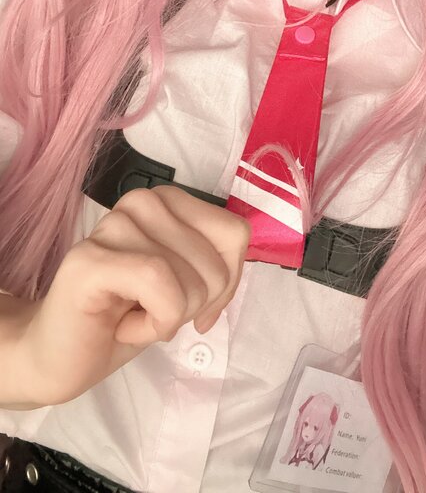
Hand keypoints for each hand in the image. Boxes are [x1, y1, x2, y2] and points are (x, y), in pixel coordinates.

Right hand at [19, 186, 249, 405]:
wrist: (60, 355)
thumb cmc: (127, 317)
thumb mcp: (188, 286)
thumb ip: (216, 263)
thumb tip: (236, 265)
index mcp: (168, 201)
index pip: (235, 234)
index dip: (228, 283)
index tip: (195, 307)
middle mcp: (142, 202)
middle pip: (216, 264)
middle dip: (192, 307)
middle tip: (150, 311)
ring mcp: (114, 226)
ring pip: (190, 279)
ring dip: (167, 318)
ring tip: (131, 316)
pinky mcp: (91, 259)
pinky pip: (159, 285)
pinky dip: (153, 323)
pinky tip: (124, 325)